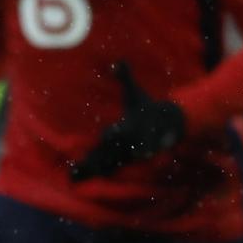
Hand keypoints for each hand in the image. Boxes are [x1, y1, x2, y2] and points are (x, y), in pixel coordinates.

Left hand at [71, 63, 184, 179]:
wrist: (168, 124)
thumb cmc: (146, 105)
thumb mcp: (135, 91)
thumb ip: (125, 77)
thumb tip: (117, 61)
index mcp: (130, 125)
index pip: (120, 131)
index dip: (114, 134)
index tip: (108, 135)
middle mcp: (128, 143)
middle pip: (109, 152)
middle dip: (94, 160)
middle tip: (76, 168)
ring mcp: (128, 153)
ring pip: (108, 163)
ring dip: (91, 170)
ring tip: (74, 178)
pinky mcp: (127, 159)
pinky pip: (111, 168)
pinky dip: (98, 173)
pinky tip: (81, 180)